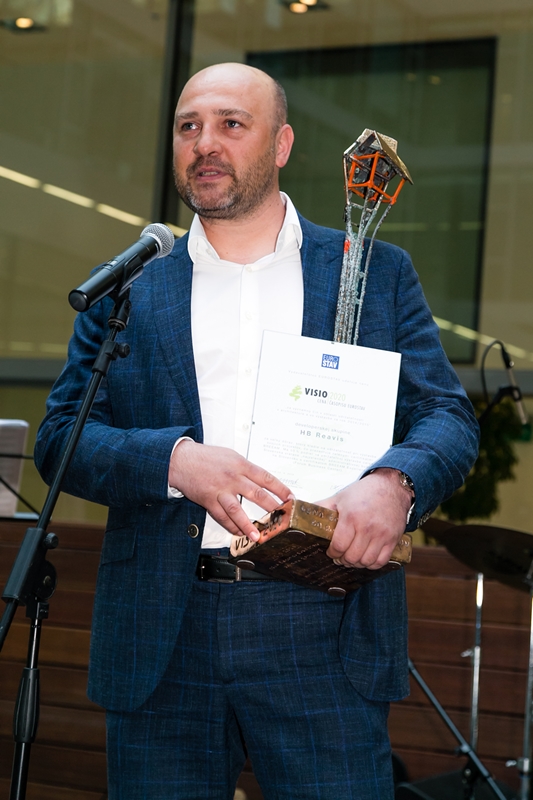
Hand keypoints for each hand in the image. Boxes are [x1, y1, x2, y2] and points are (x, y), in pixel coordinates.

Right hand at [168, 440, 292, 539]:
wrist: (181, 460)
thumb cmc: (206, 457)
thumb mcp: (231, 456)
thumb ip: (246, 469)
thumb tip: (262, 481)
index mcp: (241, 465)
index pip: (266, 478)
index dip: (281, 489)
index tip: (290, 498)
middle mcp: (232, 477)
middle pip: (256, 494)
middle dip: (271, 508)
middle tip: (281, 519)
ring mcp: (220, 490)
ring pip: (237, 509)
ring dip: (248, 524)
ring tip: (257, 535)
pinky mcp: (208, 500)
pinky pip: (221, 517)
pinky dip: (231, 526)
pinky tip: (238, 533)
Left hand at [318, 468, 412, 569]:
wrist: (391, 486)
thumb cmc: (364, 492)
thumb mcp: (340, 497)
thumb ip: (322, 507)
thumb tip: (304, 513)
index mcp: (351, 517)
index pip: (338, 545)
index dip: (332, 553)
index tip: (331, 552)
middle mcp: (367, 527)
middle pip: (352, 557)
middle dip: (343, 560)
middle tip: (340, 557)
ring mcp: (381, 534)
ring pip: (366, 561)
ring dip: (357, 563)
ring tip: (352, 558)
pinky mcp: (393, 539)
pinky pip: (381, 561)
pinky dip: (372, 564)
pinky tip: (366, 558)